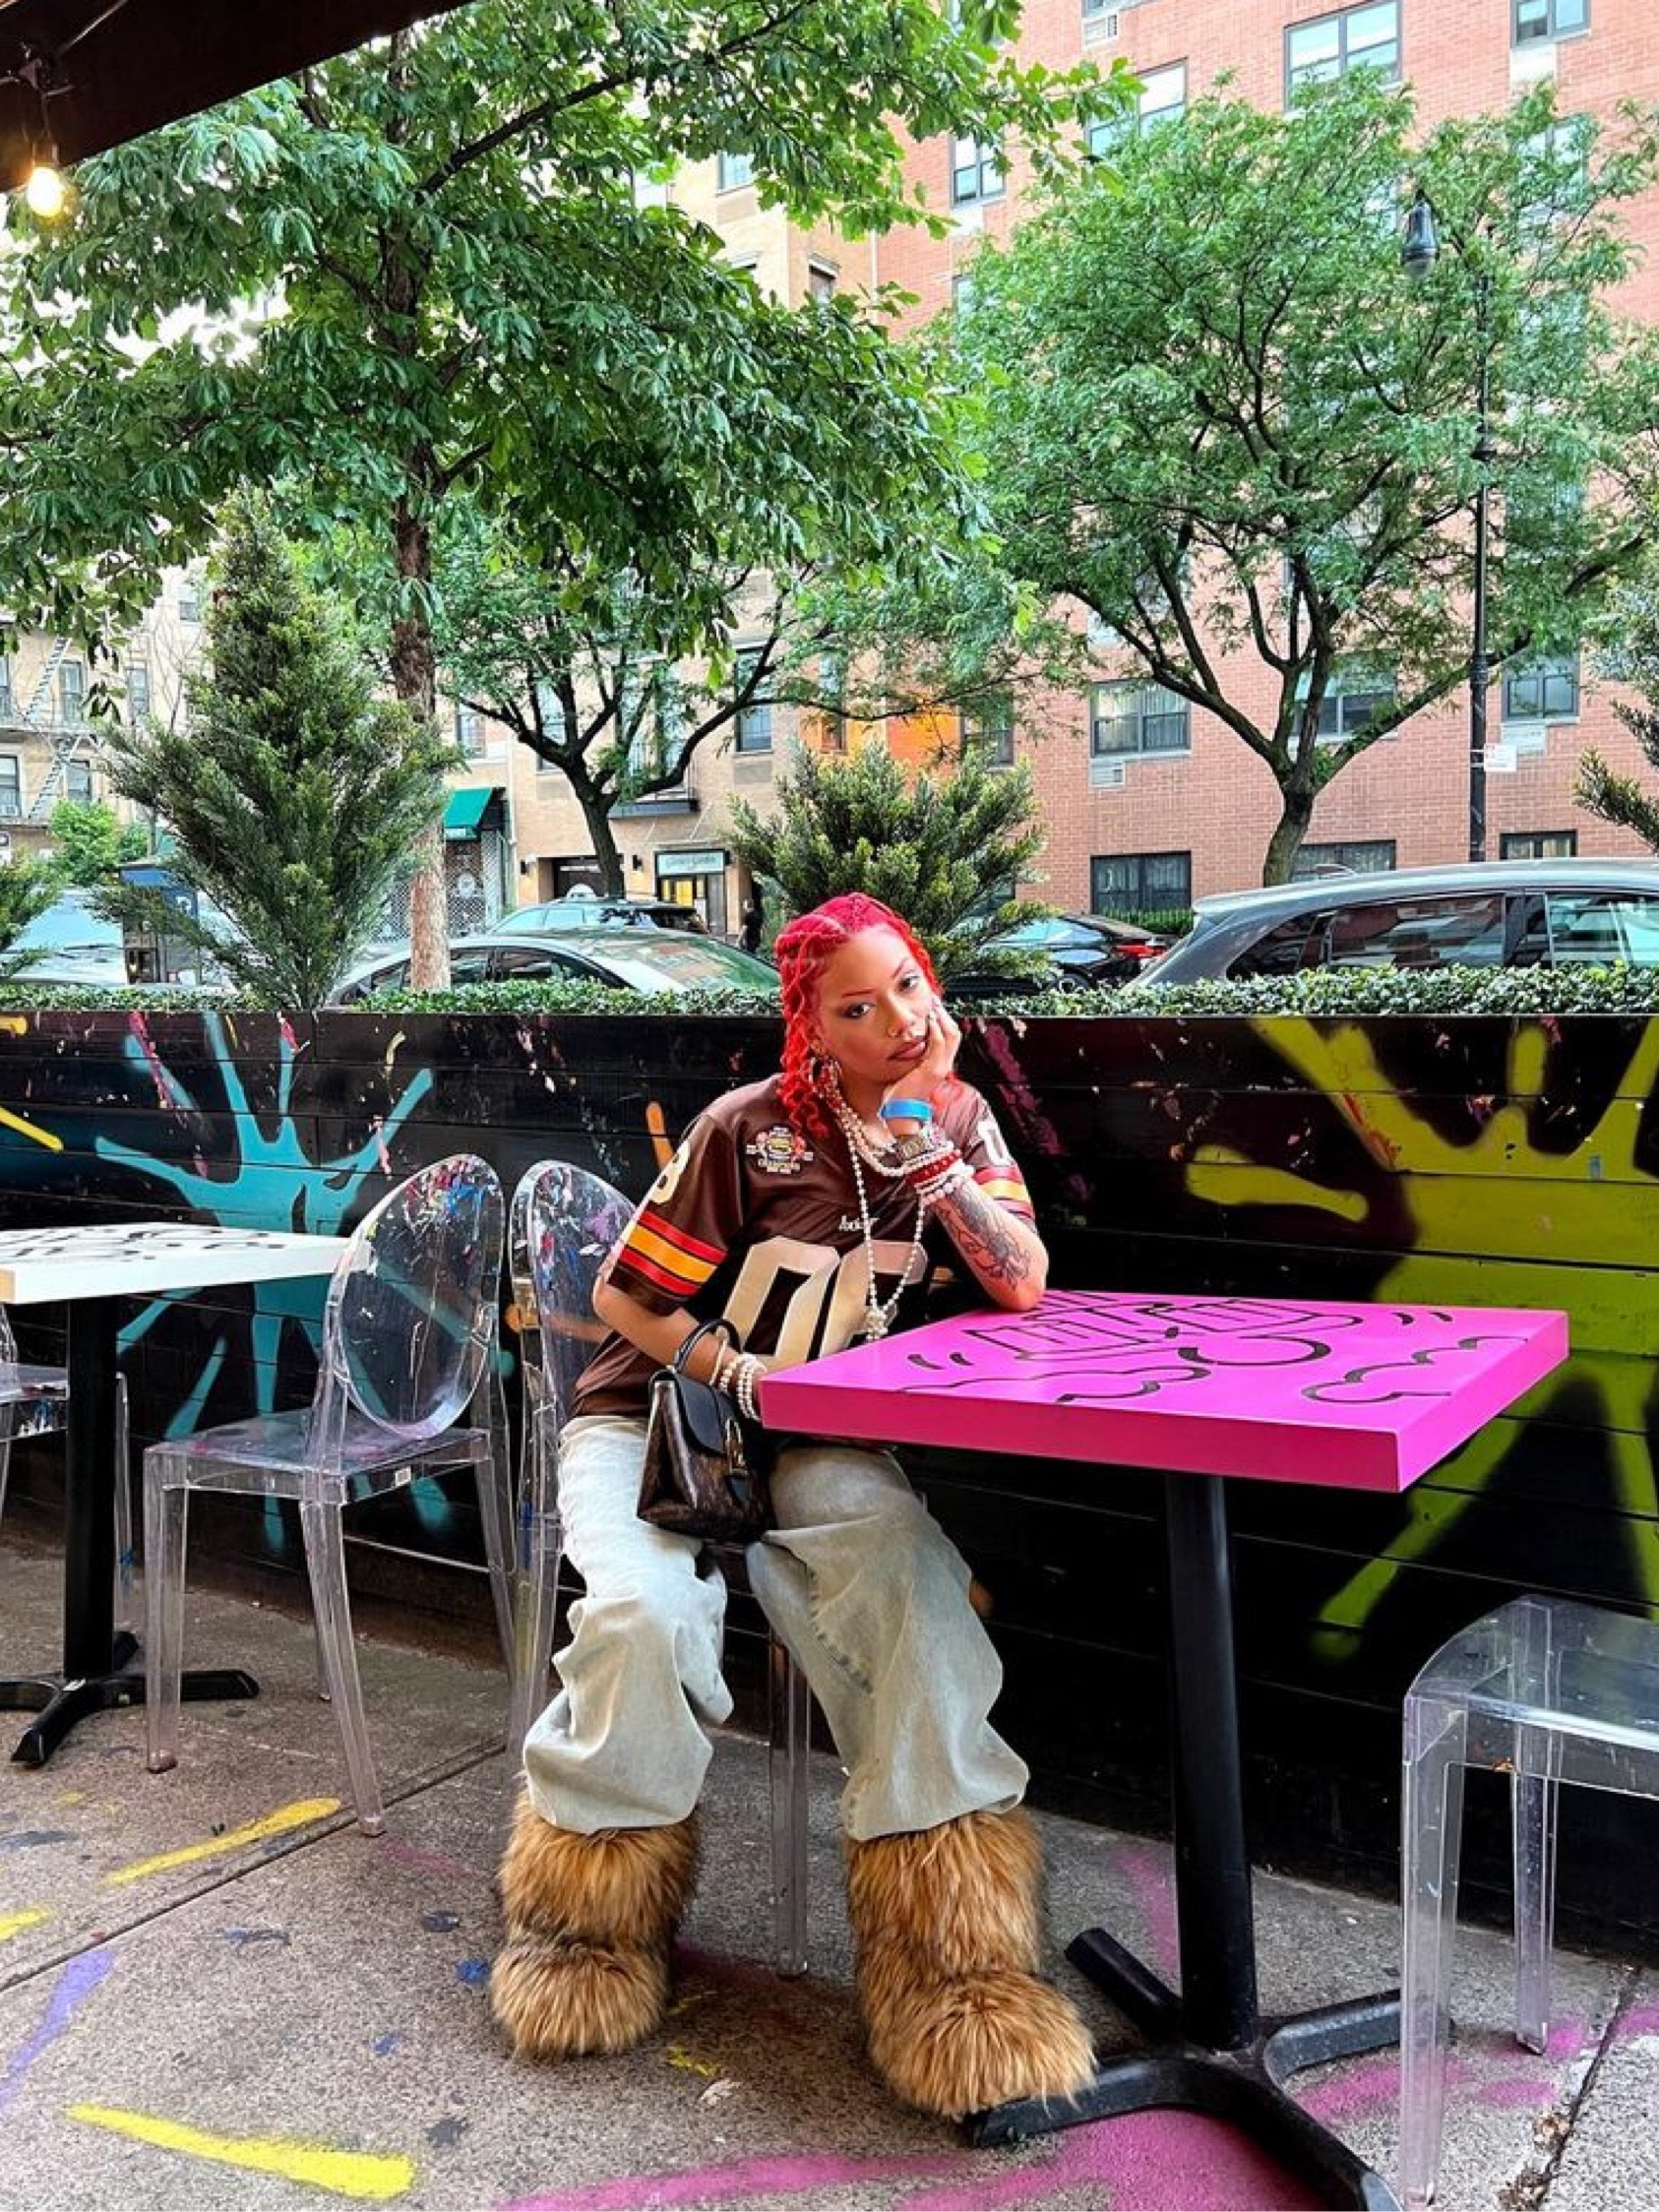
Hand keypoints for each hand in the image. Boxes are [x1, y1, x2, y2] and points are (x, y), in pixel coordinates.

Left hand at [882, 995, 958, 1120]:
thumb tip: (904, 1043)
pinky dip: (937, 1030)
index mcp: (939, 1064)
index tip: (933, 1006)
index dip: (943, 1019)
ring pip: (951, 1035)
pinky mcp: (933, 1069)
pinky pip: (940, 1044)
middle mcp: (944, 1064)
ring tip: (933, 1005)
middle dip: (944, 1014)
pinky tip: (930, 1020)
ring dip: (941, 1018)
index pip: (948, 1036)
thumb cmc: (900, 1095)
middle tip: (934, 1000)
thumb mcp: (908, 1071)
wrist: (901, 1113)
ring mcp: (940, 1067)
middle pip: (954, 1032)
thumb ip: (911, 1057)